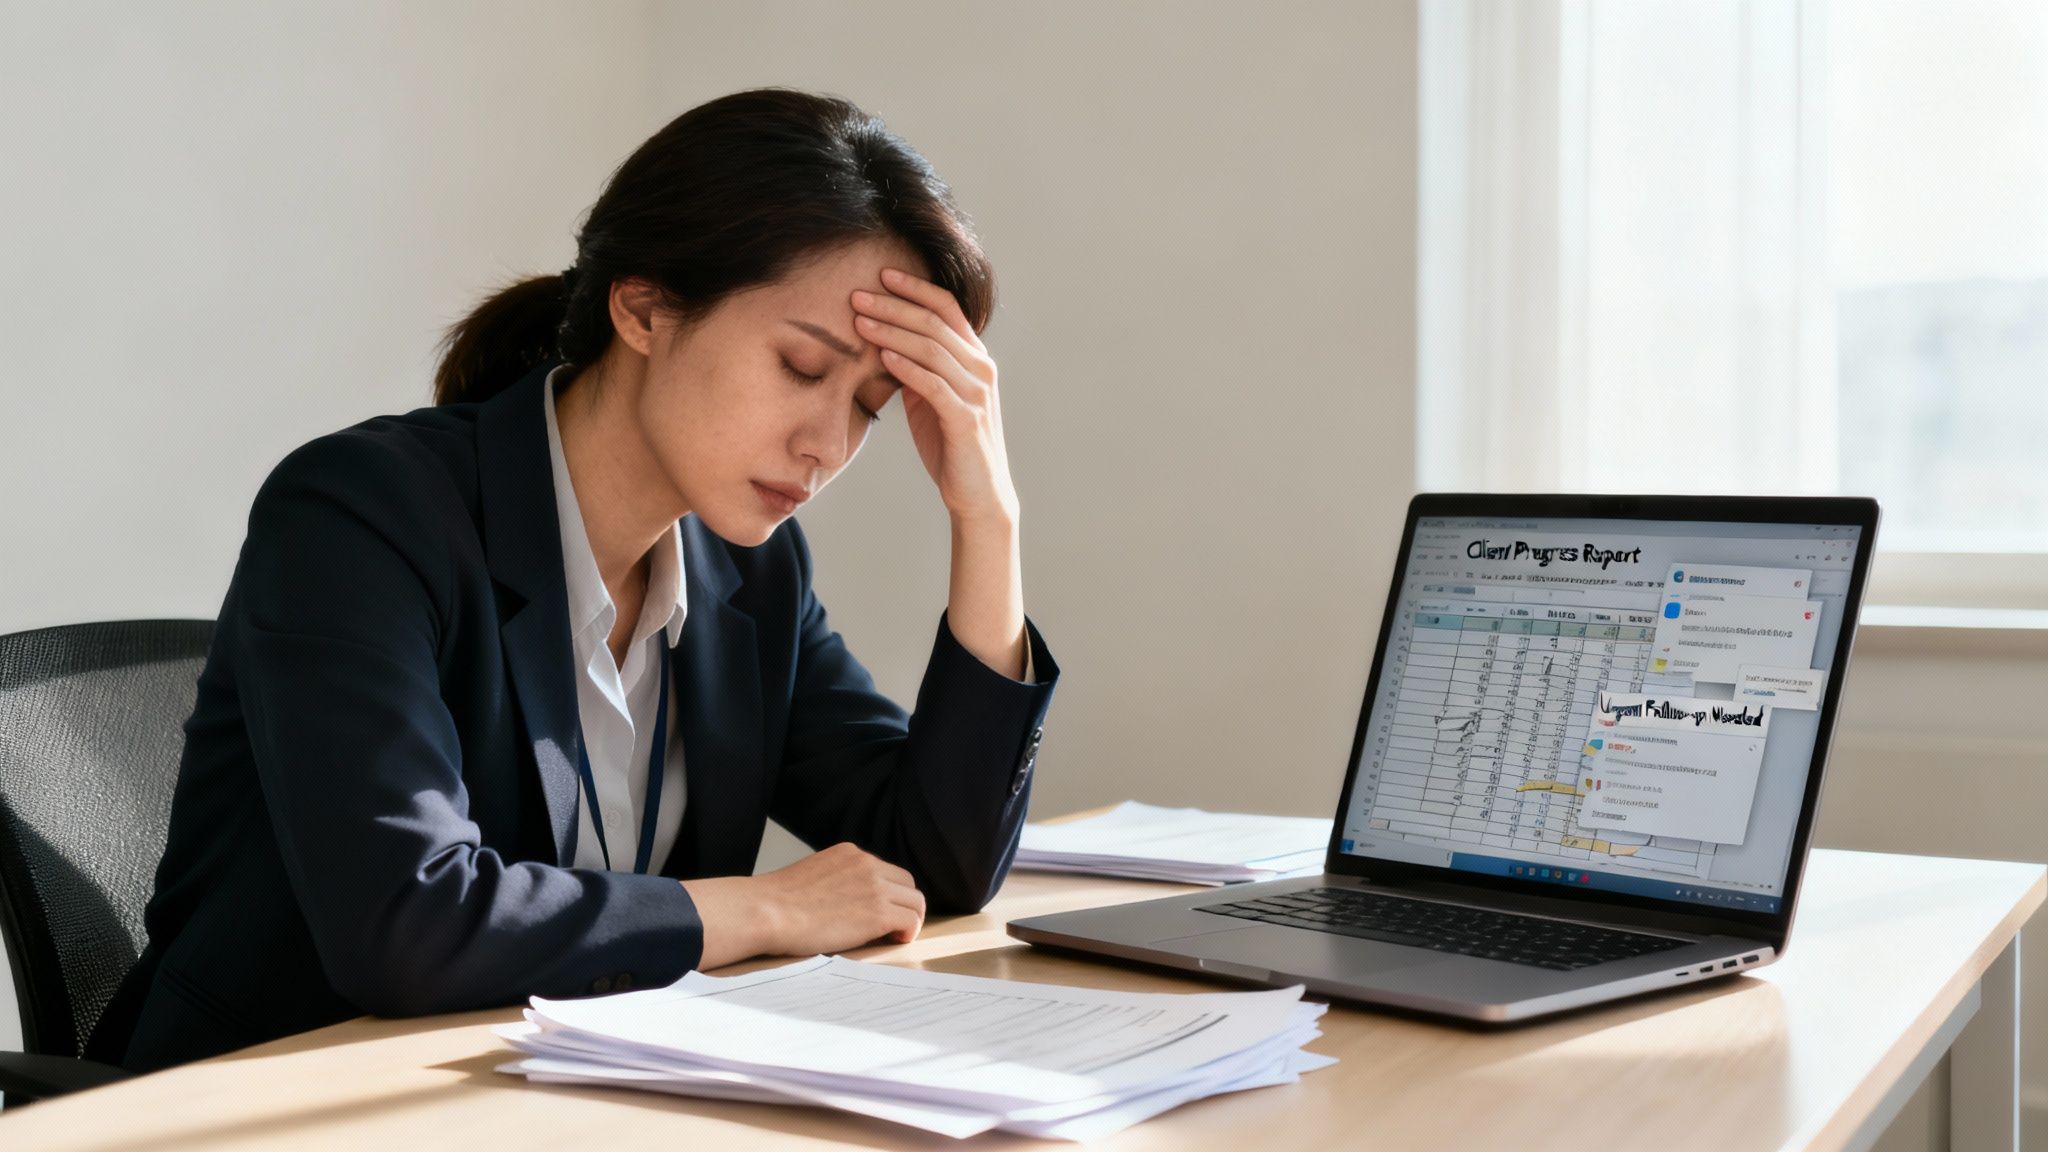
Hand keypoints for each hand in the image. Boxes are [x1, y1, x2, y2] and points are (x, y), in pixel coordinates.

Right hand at [681, 842, 924, 969]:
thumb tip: (844, 901)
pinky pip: (911, 921)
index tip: (878, 911)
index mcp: (849, 854)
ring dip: (908, 919)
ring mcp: (875, 887)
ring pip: (915, 901)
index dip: (887, 894)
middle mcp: (866, 864)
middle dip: (902, 904)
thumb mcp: (811, 876)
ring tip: (892, 936)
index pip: (885, 871)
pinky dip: (908, 932)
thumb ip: (835, 881)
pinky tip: (893, 941)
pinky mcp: (878, 912)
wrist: (767, 911)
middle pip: (906, 883)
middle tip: (890, 926)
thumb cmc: (776, 903)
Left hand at [851, 268, 1017, 528]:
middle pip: (934, 323)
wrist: (977, 493)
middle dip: (894, 305)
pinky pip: (933, 384)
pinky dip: (907, 367)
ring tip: (859, 321)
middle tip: (857, 295)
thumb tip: (884, 342)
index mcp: (974, 358)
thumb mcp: (930, 399)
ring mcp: (976, 393)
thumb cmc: (950, 445)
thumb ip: (916, 369)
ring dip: (892, 331)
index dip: (915, 288)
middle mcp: (981, 369)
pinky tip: (882, 355)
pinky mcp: (966, 419)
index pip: (947, 308)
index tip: (881, 274)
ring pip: (932, 349)